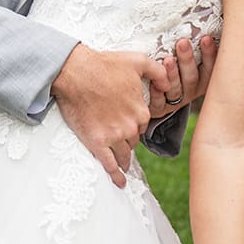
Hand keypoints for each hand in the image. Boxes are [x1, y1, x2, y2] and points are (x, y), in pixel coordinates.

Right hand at [51, 42, 164, 188]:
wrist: (75, 71)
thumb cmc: (104, 64)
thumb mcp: (137, 61)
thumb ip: (158, 72)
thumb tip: (168, 83)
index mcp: (141, 111)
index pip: (142, 125)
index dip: (134, 123)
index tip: (127, 122)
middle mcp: (130, 126)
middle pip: (133, 140)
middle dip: (127, 138)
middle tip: (118, 137)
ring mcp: (113, 136)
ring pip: (124, 154)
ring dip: (124, 159)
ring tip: (123, 165)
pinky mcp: (96, 142)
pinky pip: (109, 164)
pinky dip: (115, 175)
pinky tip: (120, 182)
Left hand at [148, 34, 215, 117]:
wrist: (151, 91)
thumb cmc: (173, 65)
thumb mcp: (185, 53)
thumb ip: (193, 39)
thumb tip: (201, 12)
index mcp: (202, 78)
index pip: (210, 67)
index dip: (210, 54)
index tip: (206, 37)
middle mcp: (191, 90)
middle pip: (192, 77)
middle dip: (187, 59)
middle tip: (182, 42)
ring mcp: (176, 100)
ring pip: (176, 89)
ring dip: (172, 74)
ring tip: (167, 59)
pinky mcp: (160, 108)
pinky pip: (159, 103)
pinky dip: (156, 93)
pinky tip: (153, 83)